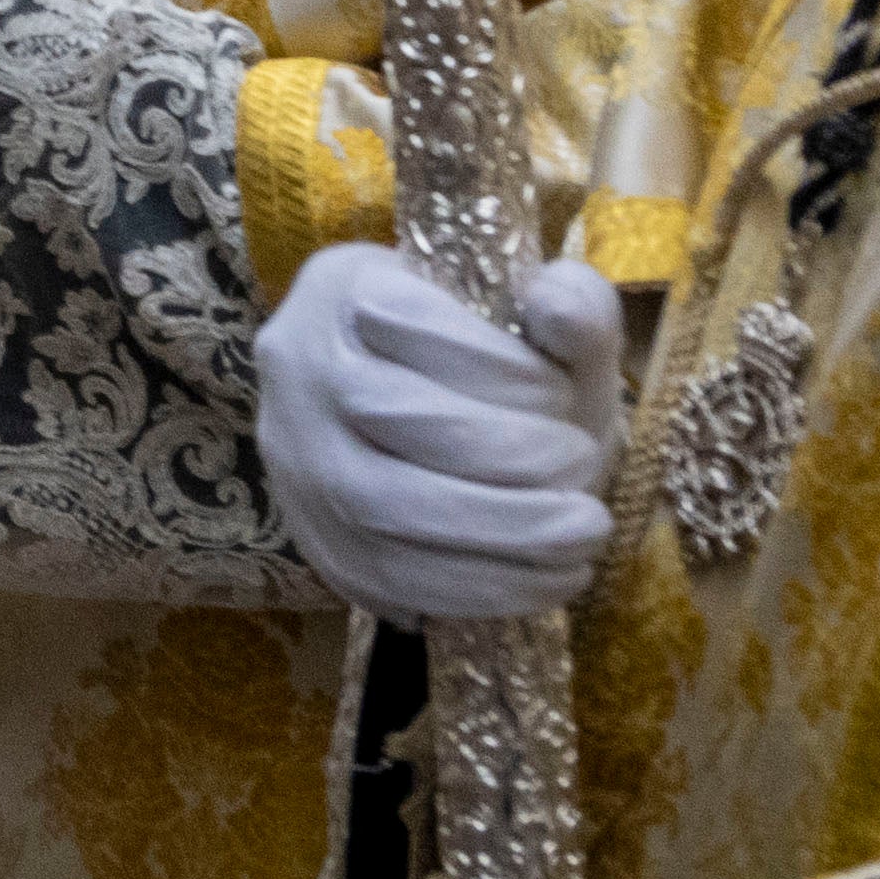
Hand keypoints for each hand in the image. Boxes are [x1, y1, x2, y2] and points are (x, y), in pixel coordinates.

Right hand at [257, 243, 627, 622]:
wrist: (436, 441)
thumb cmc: (494, 372)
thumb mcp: (538, 326)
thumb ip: (572, 304)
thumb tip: (560, 309)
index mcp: (342, 291)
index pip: (409, 322)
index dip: (501, 366)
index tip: (563, 393)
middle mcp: (298, 372)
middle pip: (390, 417)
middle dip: (507, 453)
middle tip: (582, 465)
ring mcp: (297, 464)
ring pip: (383, 506)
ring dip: (503, 530)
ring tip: (582, 532)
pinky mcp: (320, 545)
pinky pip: (388, 580)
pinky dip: (481, 587)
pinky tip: (548, 577)